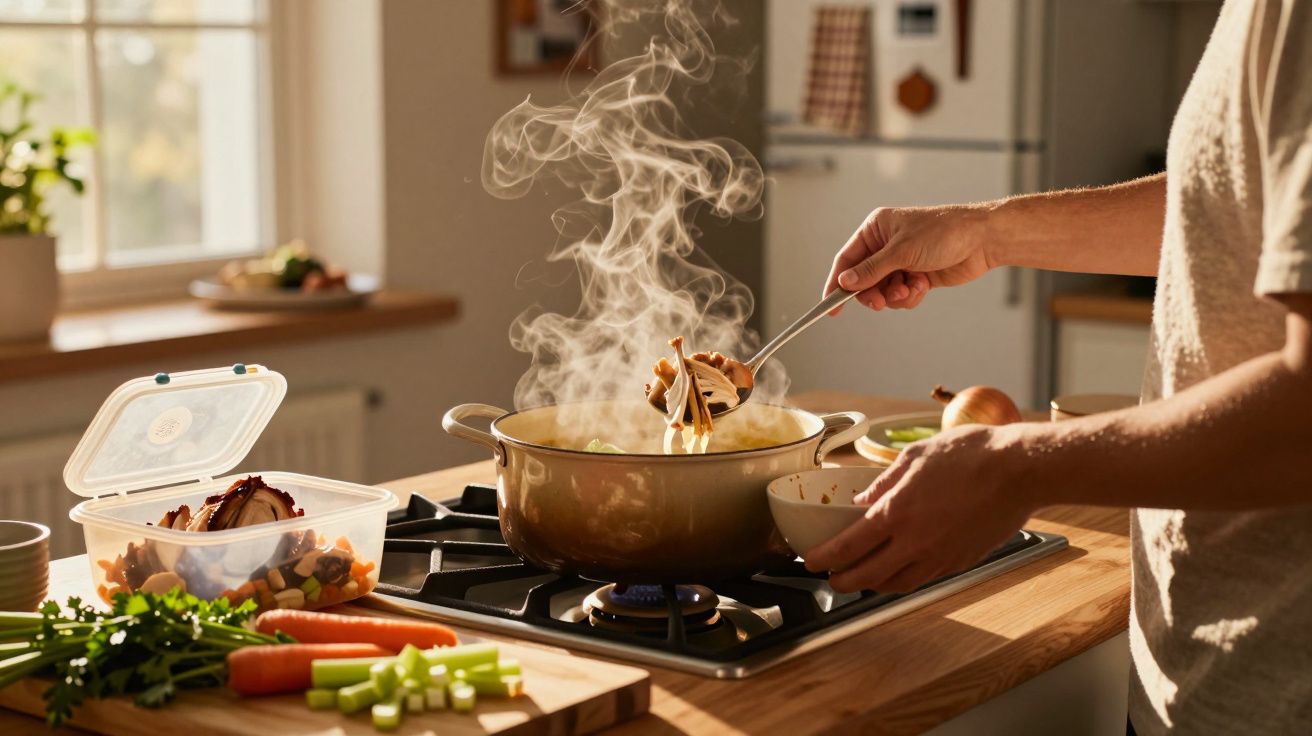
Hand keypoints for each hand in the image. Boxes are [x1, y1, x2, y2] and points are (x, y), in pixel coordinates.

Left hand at [803, 424, 1035, 593]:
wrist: (1019, 470)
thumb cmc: (971, 454)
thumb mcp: (916, 456)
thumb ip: (884, 482)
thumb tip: (862, 499)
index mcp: (897, 513)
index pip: (849, 546)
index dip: (824, 558)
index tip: (811, 561)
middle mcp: (916, 542)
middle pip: (867, 575)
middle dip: (842, 581)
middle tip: (831, 580)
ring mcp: (940, 556)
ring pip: (898, 583)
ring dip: (874, 584)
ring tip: (863, 578)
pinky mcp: (961, 560)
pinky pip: (925, 577)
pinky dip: (906, 578)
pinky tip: (902, 569)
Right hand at [824, 205, 996, 313]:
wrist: (982, 240)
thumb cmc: (943, 233)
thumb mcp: (902, 251)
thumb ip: (871, 270)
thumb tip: (845, 282)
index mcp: (876, 229)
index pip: (846, 259)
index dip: (836, 283)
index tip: (829, 306)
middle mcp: (885, 246)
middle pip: (863, 280)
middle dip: (872, 293)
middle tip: (880, 303)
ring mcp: (901, 262)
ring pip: (883, 291)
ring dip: (895, 295)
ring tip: (911, 288)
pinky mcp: (916, 276)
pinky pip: (901, 296)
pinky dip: (910, 296)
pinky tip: (923, 285)